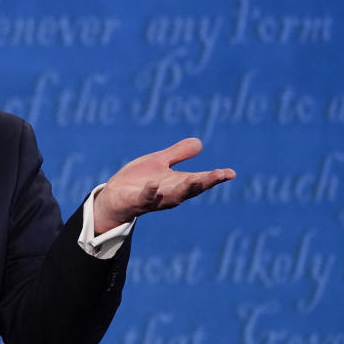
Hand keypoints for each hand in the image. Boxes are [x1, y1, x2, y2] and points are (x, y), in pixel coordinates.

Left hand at [93, 137, 235, 233]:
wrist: (113, 198)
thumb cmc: (137, 181)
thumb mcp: (158, 162)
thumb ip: (178, 154)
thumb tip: (199, 142)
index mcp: (177, 183)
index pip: (200, 180)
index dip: (215, 177)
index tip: (230, 173)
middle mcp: (169, 193)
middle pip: (191, 188)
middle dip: (205, 182)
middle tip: (220, 175)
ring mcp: (154, 199)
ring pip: (172, 196)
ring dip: (184, 189)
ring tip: (196, 179)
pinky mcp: (136, 202)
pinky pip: (145, 198)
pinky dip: (150, 192)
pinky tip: (154, 184)